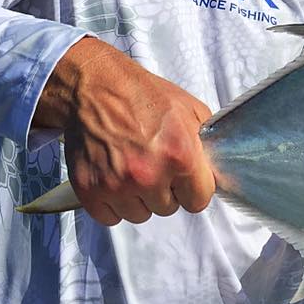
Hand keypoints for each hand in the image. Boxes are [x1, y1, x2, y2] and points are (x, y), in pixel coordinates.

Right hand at [33, 37, 215, 224]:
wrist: (97, 86)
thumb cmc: (144, 95)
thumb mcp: (190, 109)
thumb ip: (206, 145)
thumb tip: (214, 171)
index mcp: (180, 155)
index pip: (199, 201)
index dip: (192, 188)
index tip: (184, 177)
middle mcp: (149, 175)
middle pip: (168, 208)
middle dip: (164, 189)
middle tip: (153, 162)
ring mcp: (116, 185)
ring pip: (139, 215)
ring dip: (138, 197)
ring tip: (131, 166)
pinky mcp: (89, 190)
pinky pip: (110, 217)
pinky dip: (112, 202)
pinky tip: (113, 176)